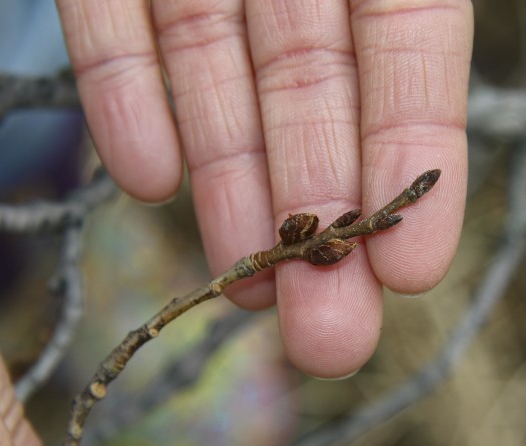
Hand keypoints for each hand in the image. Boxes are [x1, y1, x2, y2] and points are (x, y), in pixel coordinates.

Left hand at [56, 0, 472, 377]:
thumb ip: (401, 9)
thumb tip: (416, 144)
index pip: (410, 57)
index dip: (413, 161)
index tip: (412, 273)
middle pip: (307, 93)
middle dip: (317, 216)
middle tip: (326, 333)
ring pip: (213, 74)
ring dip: (227, 184)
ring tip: (241, 286)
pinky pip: (109, 23)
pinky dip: (121, 98)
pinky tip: (145, 181)